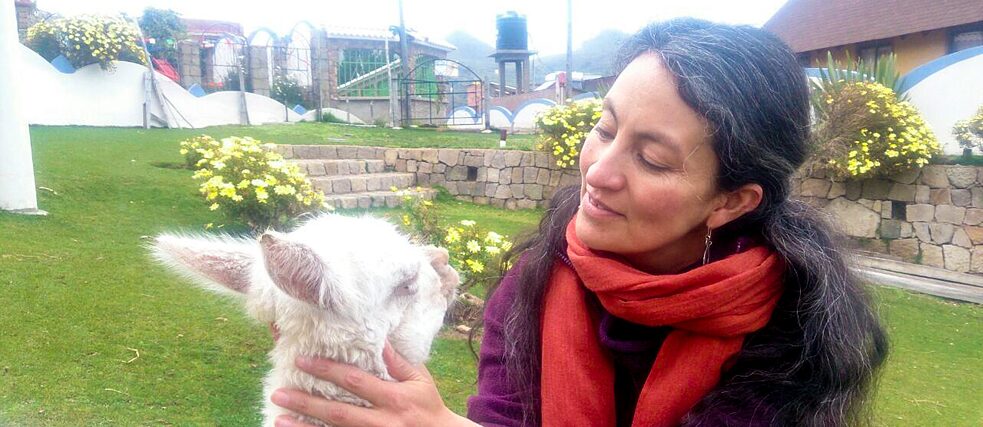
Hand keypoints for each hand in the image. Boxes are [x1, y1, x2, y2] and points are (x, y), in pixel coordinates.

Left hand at [270, 342, 476, 426]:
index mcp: (394, 398)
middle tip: (279, 392)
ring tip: (278, 418)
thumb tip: (378, 338)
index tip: (302, 360)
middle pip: (338, 412)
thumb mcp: (420, 381)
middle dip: (306, 402)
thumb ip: (398, 362)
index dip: (327, 370)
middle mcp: (382, 421)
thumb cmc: (429, 407)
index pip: (354, 381)